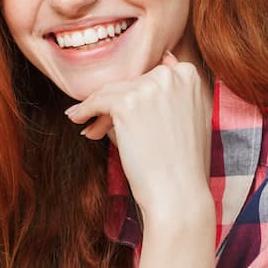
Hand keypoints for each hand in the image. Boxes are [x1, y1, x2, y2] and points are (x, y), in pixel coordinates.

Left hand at [64, 51, 212, 225]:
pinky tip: (77, 120)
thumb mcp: (187, 117)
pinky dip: (84, 111)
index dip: (133, 97)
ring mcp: (150, 87)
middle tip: (100, 127)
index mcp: (189, 74)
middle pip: (129, 83)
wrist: (178, 193)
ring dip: (99, 112)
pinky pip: (96, 101)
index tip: (121, 114)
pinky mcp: (127, 103)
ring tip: (91, 130)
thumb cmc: (182, 163)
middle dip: (114, 106)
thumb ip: (169, 94)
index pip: (149, 77)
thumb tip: (137, 79)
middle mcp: (172, 75)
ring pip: (111, 92)